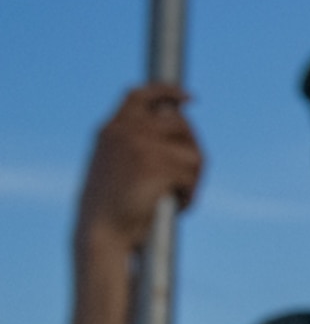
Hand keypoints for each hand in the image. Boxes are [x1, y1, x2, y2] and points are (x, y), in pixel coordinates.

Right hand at [75, 84, 203, 260]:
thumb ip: (136, 147)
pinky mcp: (157, 164)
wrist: (101, 232)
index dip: (167, 92)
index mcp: (112, 130)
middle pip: (180, 124)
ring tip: (181, 195)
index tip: (188, 98)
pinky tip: (179, 206)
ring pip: (193, 152)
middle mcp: (125, 130)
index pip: (140, 96)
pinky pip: (192, 174)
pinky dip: (191, 194)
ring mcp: (141, 145)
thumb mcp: (116, 169)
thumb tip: (178, 141)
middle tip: (191, 176)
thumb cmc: (110, 210)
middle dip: (193, 149)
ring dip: (194, 177)